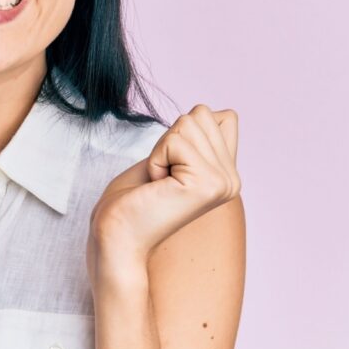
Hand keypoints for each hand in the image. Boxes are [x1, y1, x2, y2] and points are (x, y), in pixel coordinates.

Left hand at [87, 105, 240, 273]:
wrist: (116, 235)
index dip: (183, 133)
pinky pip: (174, 140)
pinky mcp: (207, 183)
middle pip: (202, 114)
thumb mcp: (169, 158)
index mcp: (226, 174)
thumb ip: (197, 137)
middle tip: (161, 178)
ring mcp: (224, 182)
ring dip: (161, 150)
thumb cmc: (132, 200)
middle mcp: (232, 180)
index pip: (222, 117)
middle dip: (169, 140)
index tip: (170, 168)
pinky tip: (157, 187)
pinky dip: (155, 159)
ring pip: (188, 123)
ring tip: (159, 183)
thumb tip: (220, 113)